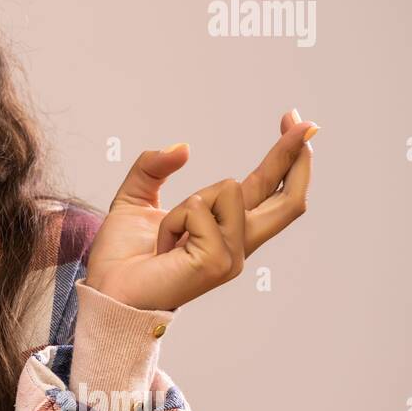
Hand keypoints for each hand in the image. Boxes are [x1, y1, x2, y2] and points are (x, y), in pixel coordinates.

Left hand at [83, 109, 316, 310]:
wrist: (107, 290)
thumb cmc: (121, 255)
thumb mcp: (134, 198)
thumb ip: (153, 168)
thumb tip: (184, 147)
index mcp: (225, 228)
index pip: (267, 187)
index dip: (285, 155)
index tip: (295, 121)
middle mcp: (238, 243)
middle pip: (289, 199)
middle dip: (295, 154)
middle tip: (304, 120)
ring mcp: (233, 256)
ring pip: (229, 189)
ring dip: (187, 201)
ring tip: (167, 234)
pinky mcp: (220, 262)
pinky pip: (198, 210)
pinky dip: (172, 220)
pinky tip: (164, 248)